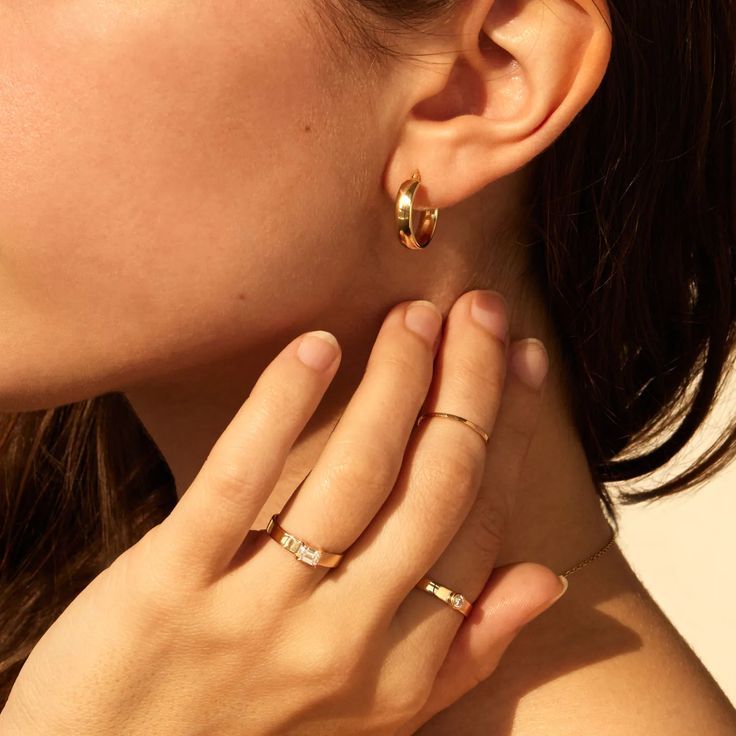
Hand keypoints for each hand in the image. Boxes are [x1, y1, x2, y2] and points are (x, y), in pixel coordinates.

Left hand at [0, 290, 564, 735]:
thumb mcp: (376, 715)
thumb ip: (465, 649)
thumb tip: (546, 578)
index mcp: (399, 670)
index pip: (480, 525)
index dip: (510, 431)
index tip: (521, 360)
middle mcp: (343, 641)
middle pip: (435, 486)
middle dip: (470, 385)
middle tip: (480, 308)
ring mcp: (256, 613)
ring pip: (355, 475)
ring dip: (397, 380)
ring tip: (417, 314)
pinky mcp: (169, 585)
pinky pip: (239, 479)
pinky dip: (284, 404)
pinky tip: (319, 344)